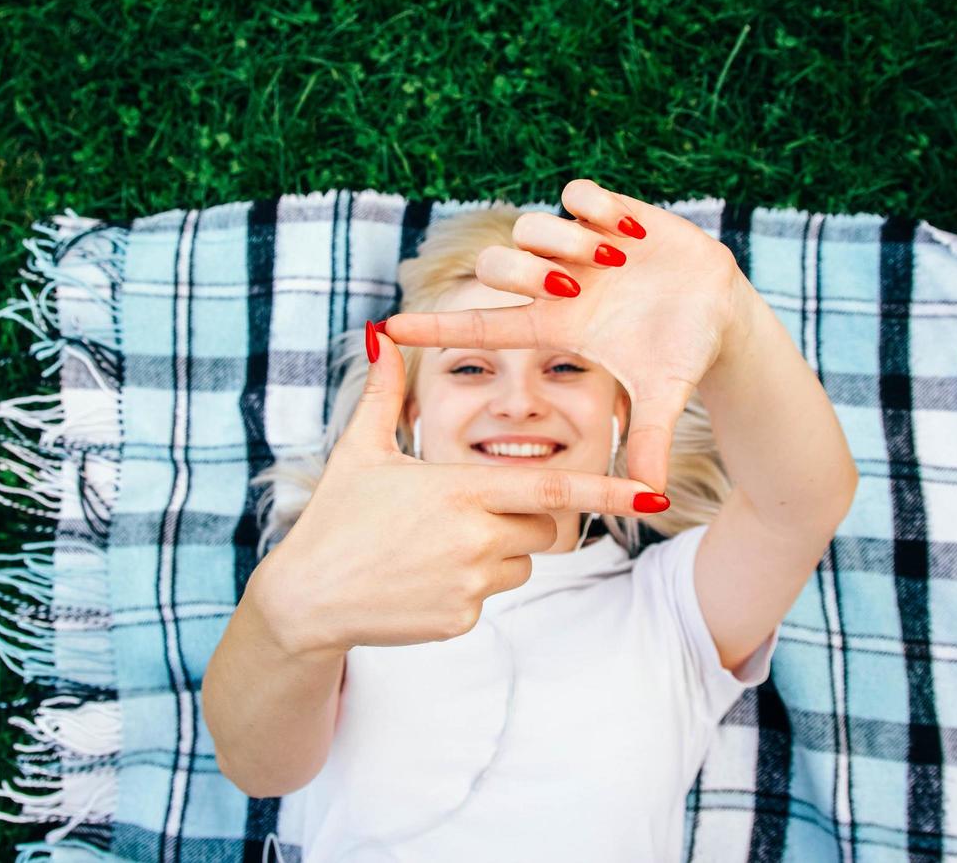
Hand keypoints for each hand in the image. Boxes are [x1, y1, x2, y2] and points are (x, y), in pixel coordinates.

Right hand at [252, 323, 671, 656]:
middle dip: (520, 514)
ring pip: (517, 560)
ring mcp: (470, 585)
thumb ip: (384, 393)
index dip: (608, 491)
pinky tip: (418, 579)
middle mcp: (475, 538)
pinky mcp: (461, 621)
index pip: (554, 490)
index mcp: (460, 490)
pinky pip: (488, 596)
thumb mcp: (359, 451)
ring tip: (429, 548)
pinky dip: (465, 586)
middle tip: (460, 514)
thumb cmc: (334, 519)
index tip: (652, 492)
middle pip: (541, 524)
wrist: (304, 600)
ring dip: (492, 551)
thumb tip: (380, 335)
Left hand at [379, 178, 753, 494]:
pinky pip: (577, 192)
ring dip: (566, 241)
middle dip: (526, 273)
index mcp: (555, 325)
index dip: (436, 326)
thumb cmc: (680, 352)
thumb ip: (651, 439)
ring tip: (614, 260)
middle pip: (499, 268)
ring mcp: (580, 245)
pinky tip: (629, 234)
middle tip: (573, 286)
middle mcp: (557, 282)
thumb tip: (650, 498)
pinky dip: (597, 208)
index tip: (389, 327)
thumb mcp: (664, 395)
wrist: (718, 309)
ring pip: (533, 226)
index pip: (481, 326)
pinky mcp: (609, 211)